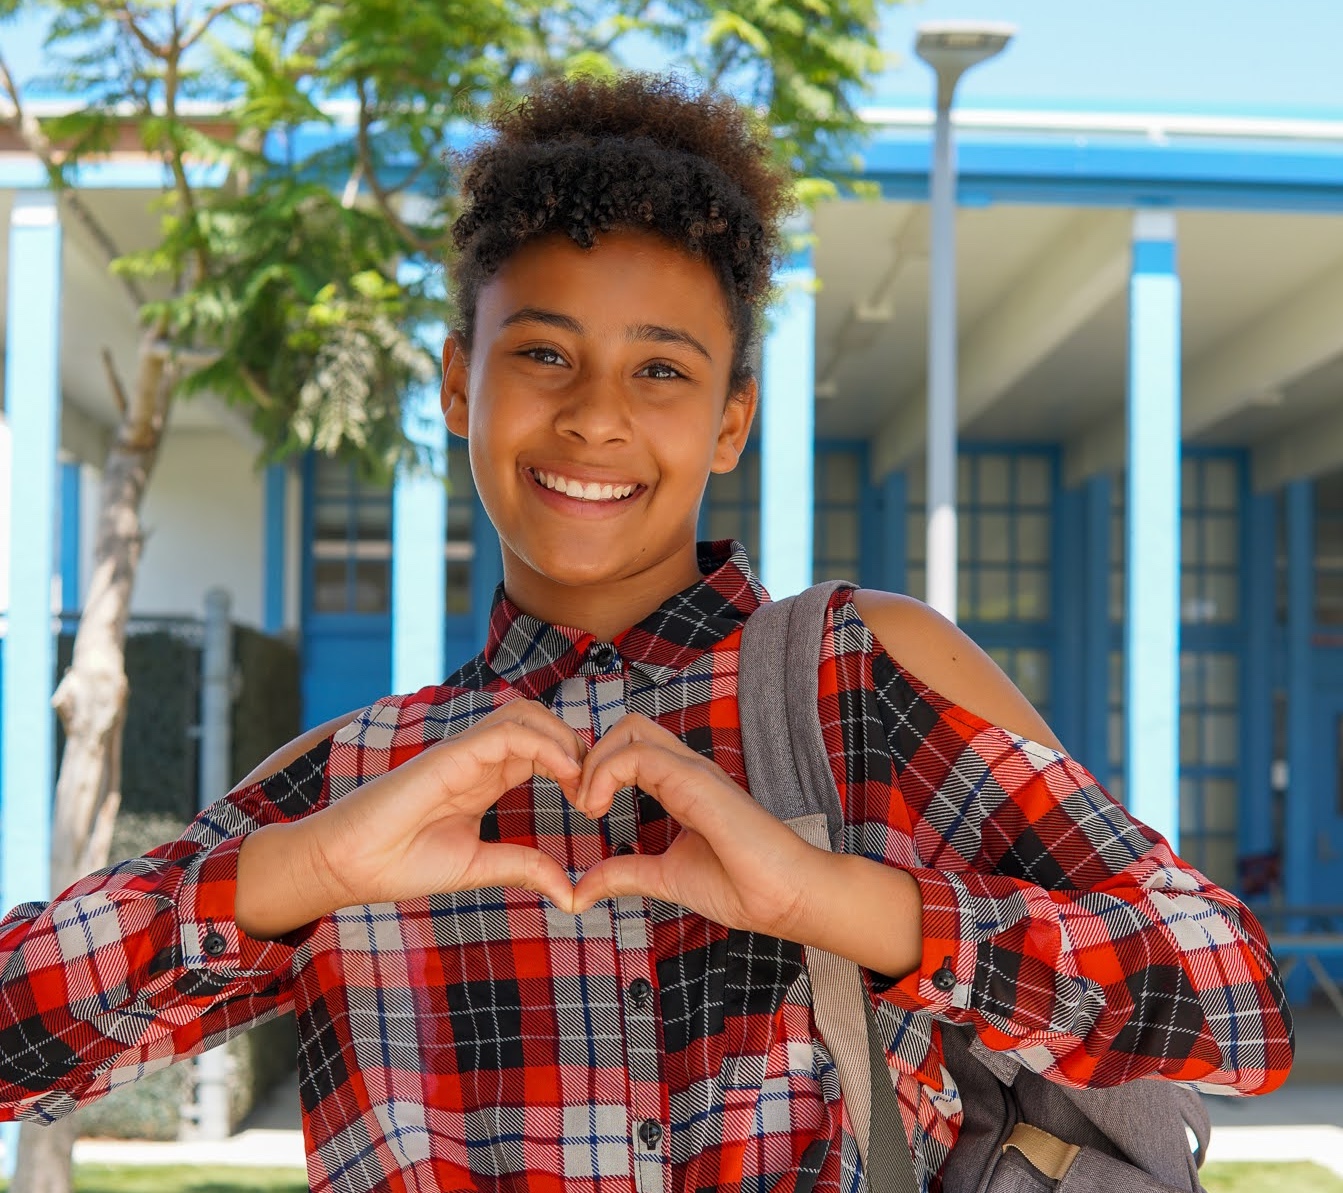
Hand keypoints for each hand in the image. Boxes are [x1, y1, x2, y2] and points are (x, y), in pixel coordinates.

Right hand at [304, 699, 584, 911]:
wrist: (348, 865)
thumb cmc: (400, 863)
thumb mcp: (478, 866)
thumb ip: (523, 867)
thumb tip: (570, 895)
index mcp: (485, 777)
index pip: (541, 749)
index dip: (575, 765)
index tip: (594, 803)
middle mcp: (477, 757)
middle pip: (539, 722)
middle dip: (576, 745)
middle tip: (596, 788)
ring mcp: (463, 751)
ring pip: (525, 715)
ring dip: (564, 738)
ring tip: (583, 779)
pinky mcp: (450, 754)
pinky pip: (506, 732)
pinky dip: (543, 744)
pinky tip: (566, 773)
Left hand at [568, 714, 825, 937]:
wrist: (788, 899)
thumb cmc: (743, 887)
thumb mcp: (666, 877)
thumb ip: (625, 873)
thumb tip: (582, 888)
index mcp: (682, 785)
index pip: (631, 749)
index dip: (597, 769)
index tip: (585, 810)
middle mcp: (687, 770)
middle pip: (629, 727)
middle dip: (592, 756)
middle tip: (582, 802)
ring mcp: (694, 772)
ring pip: (631, 730)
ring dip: (595, 763)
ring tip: (589, 806)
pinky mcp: (698, 783)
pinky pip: (641, 756)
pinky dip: (606, 774)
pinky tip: (599, 810)